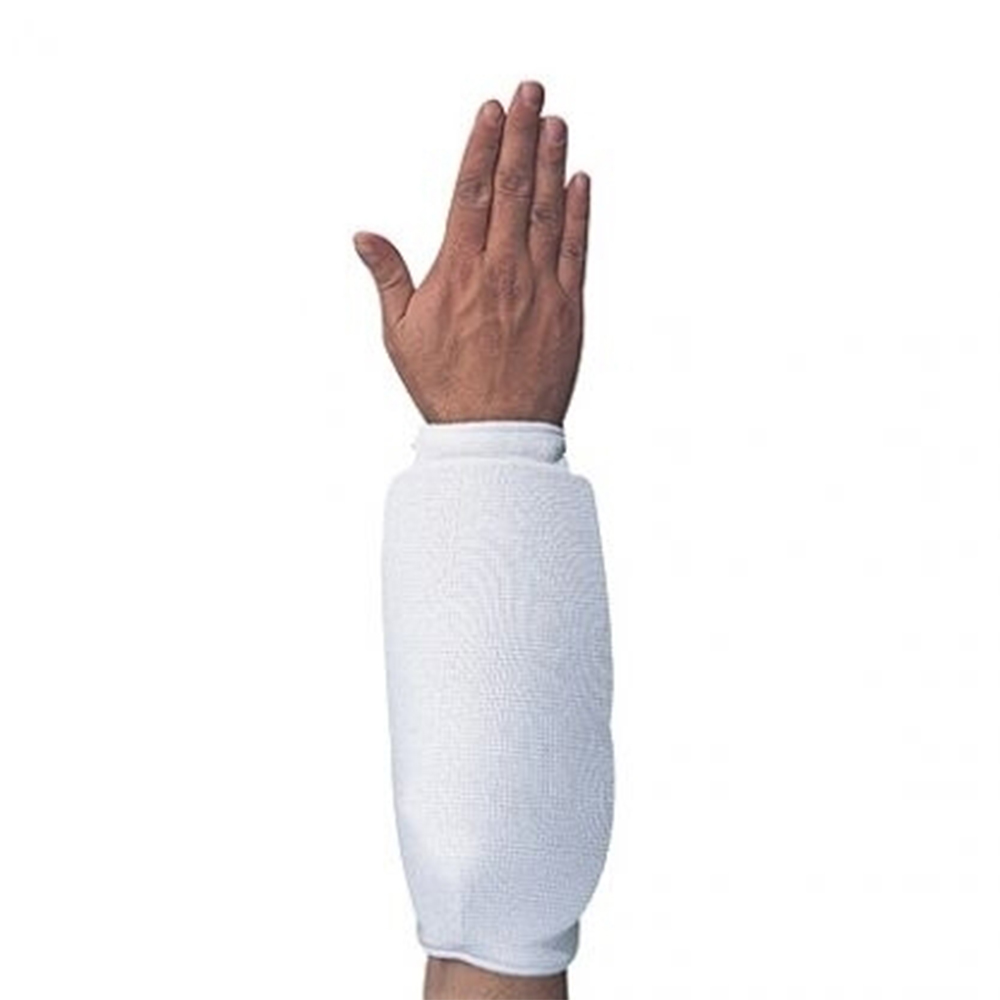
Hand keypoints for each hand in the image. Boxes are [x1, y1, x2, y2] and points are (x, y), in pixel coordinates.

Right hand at [354, 80, 589, 426]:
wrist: (495, 434)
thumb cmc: (445, 386)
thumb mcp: (401, 334)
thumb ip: (389, 277)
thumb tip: (364, 236)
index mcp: (459, 271)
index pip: (472, 191)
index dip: (482, 145)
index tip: (490, 110)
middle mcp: (502, 269)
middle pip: (513, 186)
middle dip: (521, 133)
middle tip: (530, 91)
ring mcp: (539, 285)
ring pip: (548, 209)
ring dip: (552, 160)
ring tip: (554, 121)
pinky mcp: (568, 307)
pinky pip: (576, 249)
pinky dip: (578, 212)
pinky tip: (579, 181)